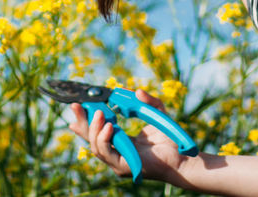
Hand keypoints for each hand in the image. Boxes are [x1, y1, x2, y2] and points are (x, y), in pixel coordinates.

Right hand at [67, 90, 186, 183]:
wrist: (181, 156)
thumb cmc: (170, 139)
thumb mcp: (158, 113)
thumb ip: (147, 101)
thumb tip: (134, 90)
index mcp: (120, 141)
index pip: (97, 131)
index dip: (85, 120)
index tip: (77, 105)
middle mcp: (116, 152)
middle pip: (91, 139)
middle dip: (82, 122)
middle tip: (76, 105)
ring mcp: (118, 161)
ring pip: (96, 147)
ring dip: (94, 128)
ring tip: (99, 112)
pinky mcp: (123, 167)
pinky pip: (107, 153)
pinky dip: (104, 139)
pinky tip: (108, 126)